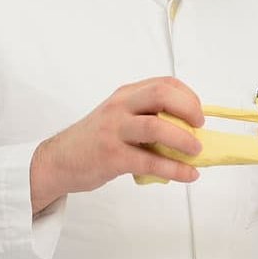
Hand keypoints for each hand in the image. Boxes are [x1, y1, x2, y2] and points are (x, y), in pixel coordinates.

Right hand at [30, 77, 205, 212]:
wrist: (57, 161)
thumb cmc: (94, 141)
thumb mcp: (118, 118)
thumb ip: (146, 118)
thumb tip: (189, 133)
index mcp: (125, 94)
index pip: (164, 83)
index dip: (188, 96)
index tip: (198, 114)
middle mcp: (119, 107)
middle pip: (161, 94)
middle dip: (189, 108)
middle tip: (199, 126)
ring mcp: (114, 131)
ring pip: (156, 127)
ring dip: (183, 139)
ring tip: (196, 151)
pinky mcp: (112, 157)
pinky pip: (150, 161)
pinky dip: (175, 169)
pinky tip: (188, 175)